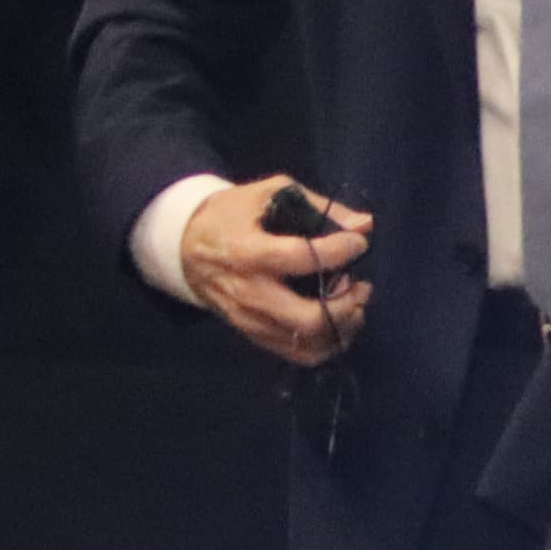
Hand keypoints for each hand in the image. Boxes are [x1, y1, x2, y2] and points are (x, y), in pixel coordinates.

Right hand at [183, 176, 370, 367]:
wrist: (185, 247)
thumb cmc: (229, 215)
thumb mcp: (266, 195)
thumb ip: (316, 207)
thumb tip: (365, 223)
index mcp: (248, 251)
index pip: (302, 257)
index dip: (339, 251)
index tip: (358, 242)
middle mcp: (249, 292)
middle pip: (308, 316)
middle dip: (347, 303)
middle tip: (360, 285)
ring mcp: (250, 319)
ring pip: (308, 340)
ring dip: (343, 325)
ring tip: (354, 303)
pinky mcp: (253, 334)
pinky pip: (299, 354)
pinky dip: (328, 344)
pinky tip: (338, 323)